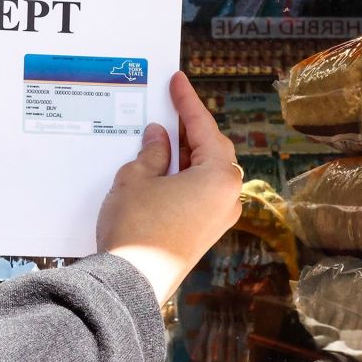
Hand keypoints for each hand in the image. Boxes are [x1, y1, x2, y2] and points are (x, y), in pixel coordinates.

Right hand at [96, 72, 241, 304]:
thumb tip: (159, 137)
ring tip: (162, 135)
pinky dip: (184, 175)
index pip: (204, 127)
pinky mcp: (205, 233)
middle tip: (169, 107)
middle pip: (212, 150)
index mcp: (219, 176)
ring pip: (207, 172)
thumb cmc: (136, 226)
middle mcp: (228, 196)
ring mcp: (219, 218)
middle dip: (190, 128)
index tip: (177, 81)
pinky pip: (200, 192)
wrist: (132, 281)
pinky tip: (162, 167)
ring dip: (186, 153)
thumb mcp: (137, 177)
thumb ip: (152, 152)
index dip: (187, 102)